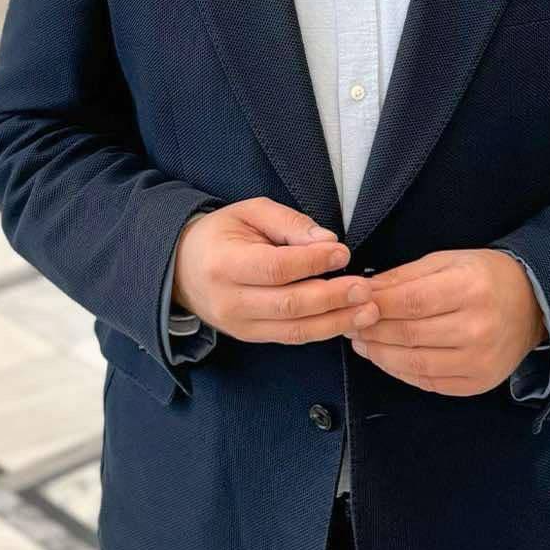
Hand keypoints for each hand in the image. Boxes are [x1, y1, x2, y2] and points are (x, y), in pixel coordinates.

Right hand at [170, 197, 379, 342]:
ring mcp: (240, 326)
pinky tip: (347, 320)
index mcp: (225, 263)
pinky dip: (323, 330)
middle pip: (289, 304)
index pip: (276, 268)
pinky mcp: (251, 337)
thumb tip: (327, 241)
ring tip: (367, 311)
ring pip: (294, 330)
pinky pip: (292, 337)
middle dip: (333, 298)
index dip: (313, 262)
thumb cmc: (221, 234)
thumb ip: (289, 223)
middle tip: (365, 288)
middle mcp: (231, 300)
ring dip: (336, 321)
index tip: (343, 252)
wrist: (182, 268)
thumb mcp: (250, 212)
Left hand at [345, 248, 544, 396]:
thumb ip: (405, 276)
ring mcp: (479, 361)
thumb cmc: (485, 276)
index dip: (375, 304)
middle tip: (348, 322)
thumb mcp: (447, 260)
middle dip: (371, 329)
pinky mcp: (477, 383)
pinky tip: (386, 358)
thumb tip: (366, 289)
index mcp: (470, 289)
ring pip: (414, 363)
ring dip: (380, 354)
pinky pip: (429, 382)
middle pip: (409, 334)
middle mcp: (477, 328)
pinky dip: (401, 371)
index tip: (351, 301)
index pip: (410, 301)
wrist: (532, 304)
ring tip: (361, 342)